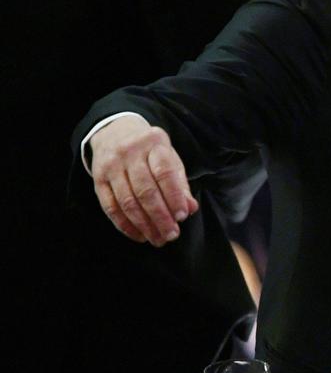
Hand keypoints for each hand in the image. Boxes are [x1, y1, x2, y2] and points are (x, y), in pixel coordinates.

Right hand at [88, 116, 197, 244]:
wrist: (116, 133)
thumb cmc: (151, 151)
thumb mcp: (170, 158)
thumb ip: (180, 184)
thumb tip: (190, 209)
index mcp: (154, 143)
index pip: (164, 173)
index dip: (174, 197)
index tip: (182, 217)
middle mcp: (130, 153)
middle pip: (145, 190)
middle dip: (160, 217)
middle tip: (171, 235)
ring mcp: (111, 166)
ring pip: (127, 201)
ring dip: (144, 225)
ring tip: (157, 239)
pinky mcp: (98, 179)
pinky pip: (110, 207)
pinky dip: (125, 225)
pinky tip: (139, 235)